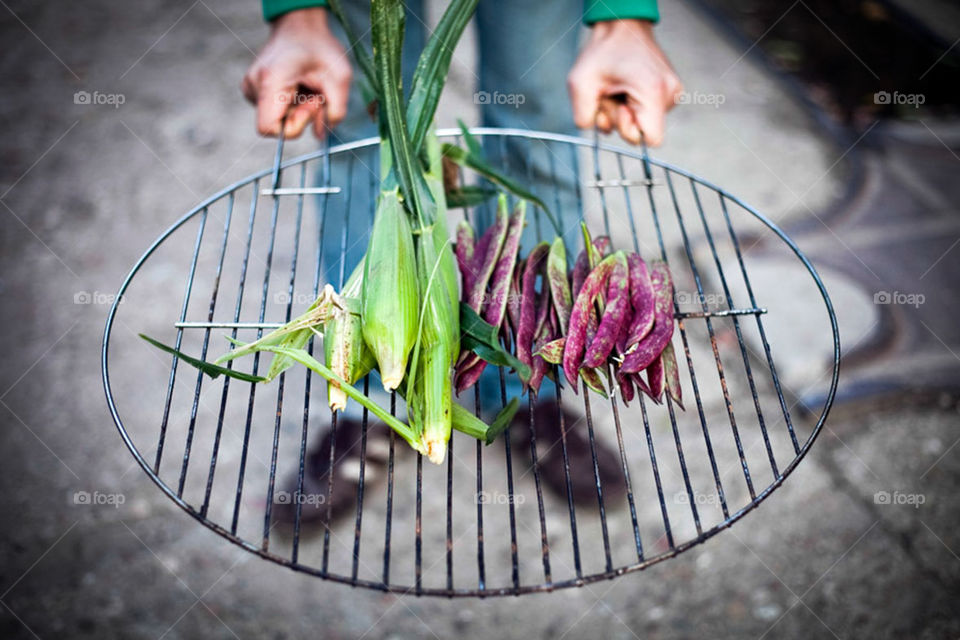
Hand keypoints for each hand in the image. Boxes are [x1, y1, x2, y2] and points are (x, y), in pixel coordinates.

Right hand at [242, 8, 351, 137]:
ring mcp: (250, 87)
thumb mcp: (340, 77)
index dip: (294, 127)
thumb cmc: (319, 47)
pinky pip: (274, 111)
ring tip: (307, 86)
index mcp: (271, 80)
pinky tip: (297, 86)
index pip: (268, 128)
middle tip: (315, 94)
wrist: (299, 26)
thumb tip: (321, 136)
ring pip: (276, 119)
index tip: (312, 105)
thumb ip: (335, 111)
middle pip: (276, 125)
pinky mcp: (253, 90)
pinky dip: (290, 104)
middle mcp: (254, 84)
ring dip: (297, 109)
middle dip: (301, 116)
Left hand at [567, 20, 681, 145]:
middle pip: (644, 132)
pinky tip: (625, 87)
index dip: (629, 132)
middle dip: (622, 120)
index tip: (619, 108)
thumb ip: (584, 118)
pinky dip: (633, 105)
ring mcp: (673, 91)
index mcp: (653, 92)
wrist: (622, 26)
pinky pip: (649, 112)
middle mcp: (670, 93)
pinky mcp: (670, 90)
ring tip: (617, 87)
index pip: (651, 139)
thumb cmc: (602, 51)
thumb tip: (596, 131)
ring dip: (625, 111)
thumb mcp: (580, 84)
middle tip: (611, 94)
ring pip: (646, 122)